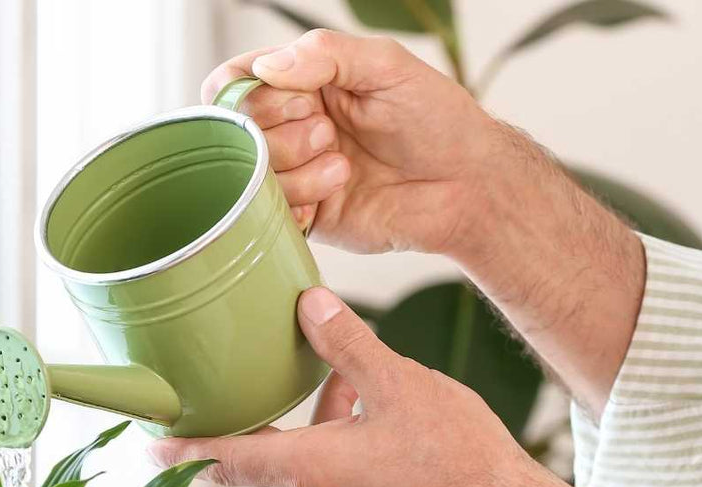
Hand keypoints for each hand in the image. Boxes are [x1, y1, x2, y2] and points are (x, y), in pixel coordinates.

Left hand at [150, 287, 701, 486]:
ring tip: (360, 380)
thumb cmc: (457, 455)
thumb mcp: (397, 383)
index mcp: (309, 468)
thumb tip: (307, 304)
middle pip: (277, 451)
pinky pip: (348, 478)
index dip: (183, 451)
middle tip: (281, 372)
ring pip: (318, 460)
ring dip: (328, 422)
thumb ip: (346, 344)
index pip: (225, 459)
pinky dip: (354, 445)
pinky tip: (390, 418)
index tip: (148, 449)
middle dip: (281, 411)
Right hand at [203, 30, 489, 256]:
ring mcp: (295, 174)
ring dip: (297, 167)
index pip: (233, 83)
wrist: (467, 184)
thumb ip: (325, 54)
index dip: (250, 93)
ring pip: (251, 174)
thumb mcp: (385, 65)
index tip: (298, 99)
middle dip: (283, 131)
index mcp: (301, 84)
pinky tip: (338, 190)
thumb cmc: (436, 119)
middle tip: (329, 133)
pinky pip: (272, 213)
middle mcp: (289, 127)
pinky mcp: (307, 217)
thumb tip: (266, 67)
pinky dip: (301, 200)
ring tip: (344, 166)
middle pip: (237, 130)